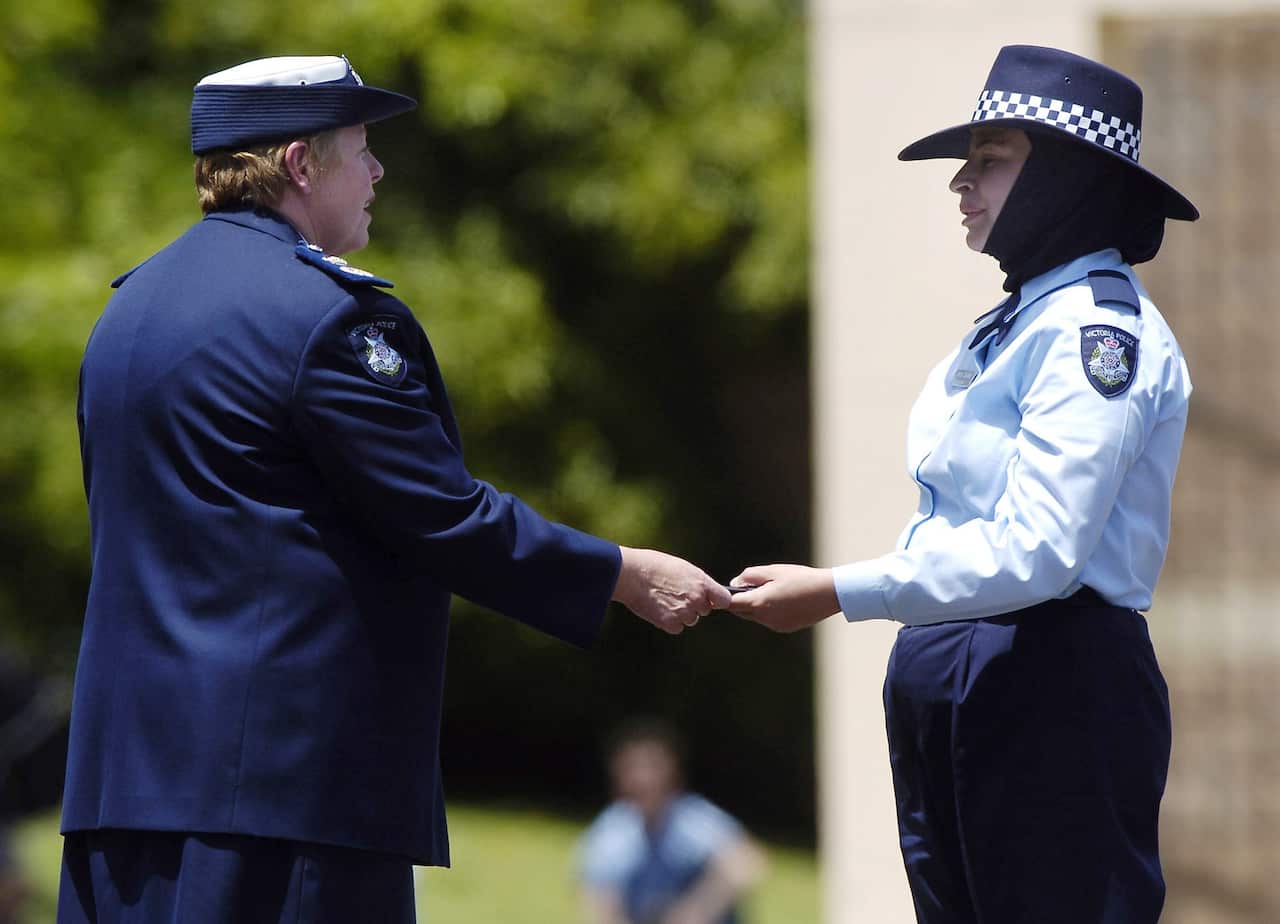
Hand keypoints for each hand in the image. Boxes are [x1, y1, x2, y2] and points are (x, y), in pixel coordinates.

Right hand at [613, 547, 732, 634]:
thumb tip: (708, 593)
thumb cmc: (654, 566)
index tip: (711, 600)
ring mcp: (684, 612)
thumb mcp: (682, 568)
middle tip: (675, 594)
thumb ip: (698, 582)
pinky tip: (658, 609)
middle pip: (704, 610)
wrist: (631, 574)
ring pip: (690, 620)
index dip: (717, 601)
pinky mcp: (670, 623)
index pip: (724, 599)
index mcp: (702, 582)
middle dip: (694, 605)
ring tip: (663, 599)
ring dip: (680, 614)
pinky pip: (676, 628)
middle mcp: (696, 599)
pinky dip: (669, 622)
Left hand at [726, 564, 839, 632]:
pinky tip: (782, 600)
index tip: (724, 591)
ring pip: (755, 617)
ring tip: (770, 590)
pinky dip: (768, 612)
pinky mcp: (785, 628)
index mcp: (759, 603)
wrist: (828, 593)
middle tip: (749, 586)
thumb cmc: (800, 578)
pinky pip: (768, 620)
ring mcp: (775, 625)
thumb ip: (749, 576)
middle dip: (741, 601)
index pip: (731, 604)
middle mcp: (764, 618)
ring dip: (755, 606)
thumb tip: (735, 584)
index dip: (725, 597)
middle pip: (742, 612)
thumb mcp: (772, 570)